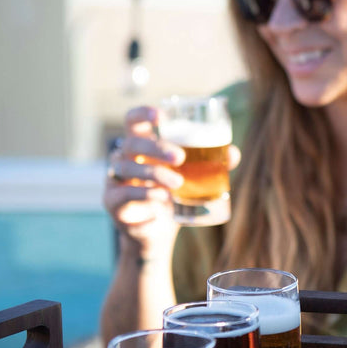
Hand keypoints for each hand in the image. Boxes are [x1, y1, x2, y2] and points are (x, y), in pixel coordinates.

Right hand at [104, 106, 240, 257]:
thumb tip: (233, 153)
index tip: (162, 116)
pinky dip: (143, 198)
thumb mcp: (191, 179)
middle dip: (155, 147)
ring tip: (178, 184)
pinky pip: (123, 196)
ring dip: (154, 174)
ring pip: (126, 168)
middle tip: (180, 157)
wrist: (157, 233)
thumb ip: (210, 164)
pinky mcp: (113, 203)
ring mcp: (115, 180)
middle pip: (131, 143)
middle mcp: (124, 159)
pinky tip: (160, 204)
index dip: (142, 114)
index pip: (133, 121)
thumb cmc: (173, 197)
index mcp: (141, 146)